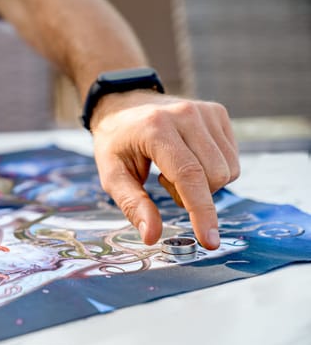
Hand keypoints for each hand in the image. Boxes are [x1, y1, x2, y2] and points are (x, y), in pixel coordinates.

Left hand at [91, 90, 239, 249]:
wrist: (123, 103)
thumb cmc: (116, 142)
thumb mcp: (112, 175)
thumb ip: (133, 205)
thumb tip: (152, 236)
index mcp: (156, 128)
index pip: (189, 175)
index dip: (201, 211)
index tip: (210, 241)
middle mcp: (186, 114)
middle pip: (214, 176)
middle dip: (194, 196)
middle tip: (163, 184)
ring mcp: (205, 111)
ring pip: (228, 169)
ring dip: (204, 184)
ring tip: (173, 170)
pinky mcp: (217, 113)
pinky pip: (231, 158)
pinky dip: (213, 170)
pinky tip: (188, 159)